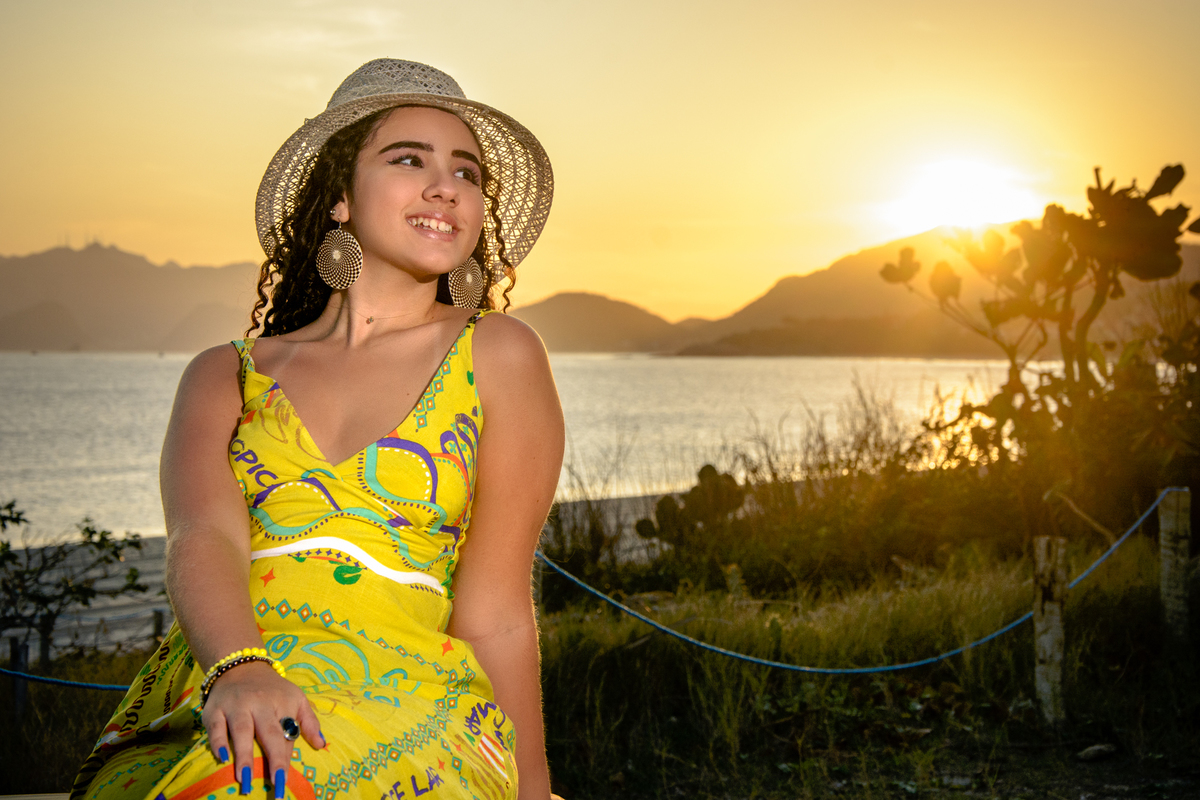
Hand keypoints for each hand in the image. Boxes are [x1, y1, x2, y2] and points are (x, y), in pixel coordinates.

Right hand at [202, 660, 324, 796]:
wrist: (241, 666)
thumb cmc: (272, 689)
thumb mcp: (296, 698)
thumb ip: (309, 721)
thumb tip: (321, 744)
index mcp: (283, 702)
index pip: (287, 734)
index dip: (286, 758)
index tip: (286, 781)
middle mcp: (260, 703)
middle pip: (269, 732)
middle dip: (273, 758)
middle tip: (276, 784)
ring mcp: (237, 705)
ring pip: (241, 730)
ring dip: (244, 755)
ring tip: (245, 779)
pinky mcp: (215, 709)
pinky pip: (216, 726)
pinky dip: (218, 741)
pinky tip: (221, 757)